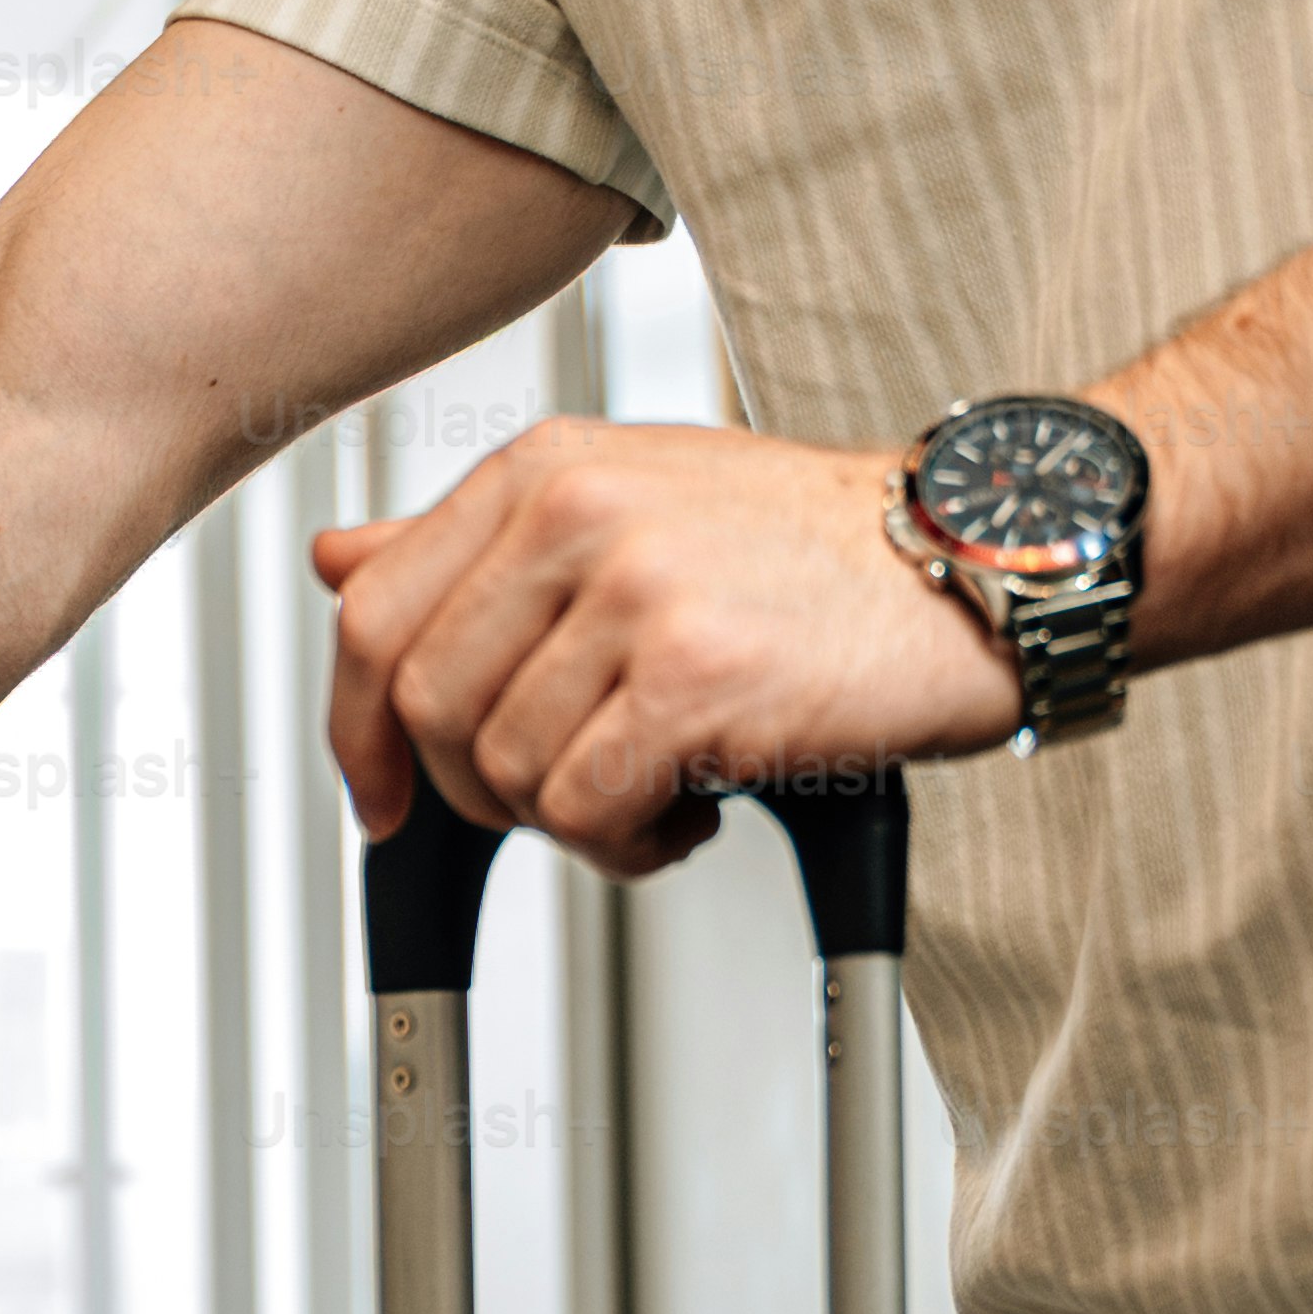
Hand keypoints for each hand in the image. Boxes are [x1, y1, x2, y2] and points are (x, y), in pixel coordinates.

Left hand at [314, 416, 1026, 876]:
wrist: (971, 558)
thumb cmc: (811, 546)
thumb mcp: (624, 503)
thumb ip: (471, 542)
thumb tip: (341, 564)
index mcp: (543, 470)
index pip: (374, 614)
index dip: (355, 727)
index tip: (380, 792)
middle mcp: (577, 515)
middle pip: (427, 707)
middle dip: (479, 789)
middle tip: (564, 792)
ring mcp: (636, 589)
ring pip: (506, 770)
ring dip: (572, 820)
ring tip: (651, 790)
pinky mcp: (695, 673)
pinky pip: (585, 807)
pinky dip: (627, 843)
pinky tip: (687, 810)